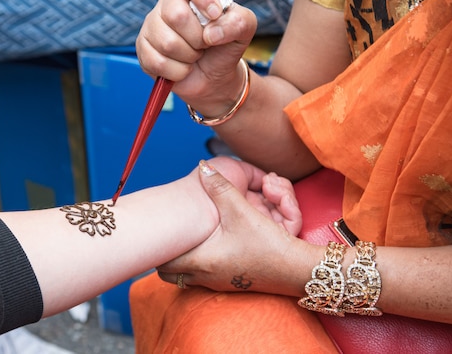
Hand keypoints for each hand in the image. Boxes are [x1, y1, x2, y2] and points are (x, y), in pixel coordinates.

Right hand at [136, 0, 256, 115]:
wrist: (214, 76)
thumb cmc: (225, 46)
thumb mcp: (244, 29)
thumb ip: (239, 22)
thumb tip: (211, 33)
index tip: (215, 14)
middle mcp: (167, 3)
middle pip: (176, 15)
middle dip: (198, 38)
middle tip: (205, 44)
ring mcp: (152, 26)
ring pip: (167, 43)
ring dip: (189, 57)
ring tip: (194, 55)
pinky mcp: (143, 49)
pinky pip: (158, 62)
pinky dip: (178, 72)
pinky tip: (182, 68)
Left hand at [158, 158, 304, 292]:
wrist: (294, 269)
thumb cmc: (268, 245)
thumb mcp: (242, 211)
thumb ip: (221, 187)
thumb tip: (202, 167)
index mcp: (201, 260)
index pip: (161, 263)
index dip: (157, 248)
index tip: (158, 233)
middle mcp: (204, 276)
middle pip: (168, 275)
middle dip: (166, 257)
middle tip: (169, 238)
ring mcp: (216, 283)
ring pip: (184, 277)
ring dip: (182, 261)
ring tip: (185, 242)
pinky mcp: (229, 283)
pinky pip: (201, 278)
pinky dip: (199, 265)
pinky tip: (208, 248)